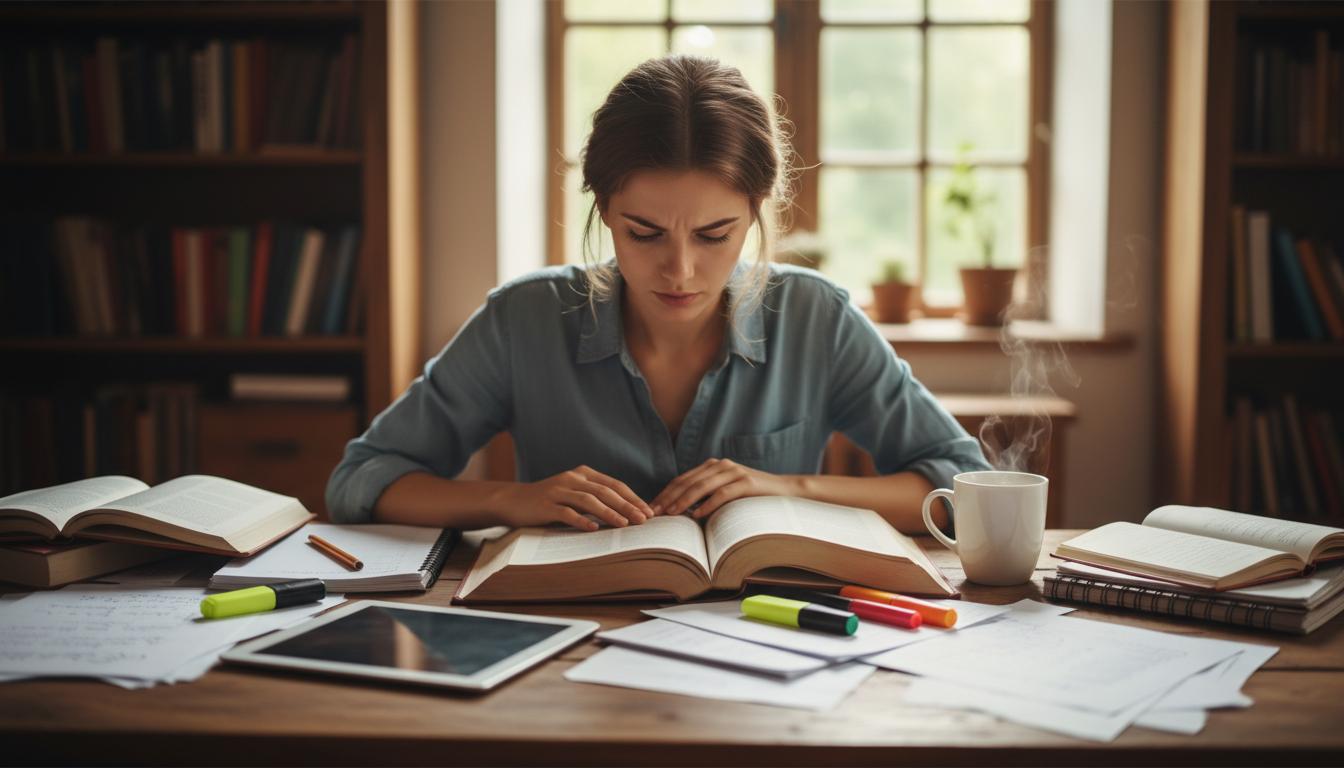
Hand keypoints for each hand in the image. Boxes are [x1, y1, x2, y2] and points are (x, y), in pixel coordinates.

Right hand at [496, 466, 652, 531]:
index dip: (633, 498)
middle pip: (605, 491)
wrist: (513, 501)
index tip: (649, 512)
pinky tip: (593, 529)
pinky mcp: (545, 505)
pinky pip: (566, 512)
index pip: (614, 485)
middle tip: (643, 520)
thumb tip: (627, 515)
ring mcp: (557, 490)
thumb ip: (595, 499)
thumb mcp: (574, 495)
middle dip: (627, 506)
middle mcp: (572, 478)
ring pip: (588, 500)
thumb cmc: (549, 502)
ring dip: (609, 512)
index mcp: (583, 474)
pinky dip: (581, 520)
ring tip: (624, 525)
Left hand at [651, 458, 797, 519]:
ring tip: (671, 514)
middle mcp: (721, 465)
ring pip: (702, 486)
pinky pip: (722, 494)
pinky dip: (707, 504)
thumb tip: (680, 511)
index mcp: (713, 466)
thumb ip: (706, 495)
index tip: (651, 508)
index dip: (665, 493)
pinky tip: (697, 515)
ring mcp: (734, 472)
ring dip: (684, 501)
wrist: (785, 491)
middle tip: (655, 513)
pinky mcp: (746, 483)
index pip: (682, 479)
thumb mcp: (725, 492)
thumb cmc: (751, 497)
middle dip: (669, 498)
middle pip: (688, 482)